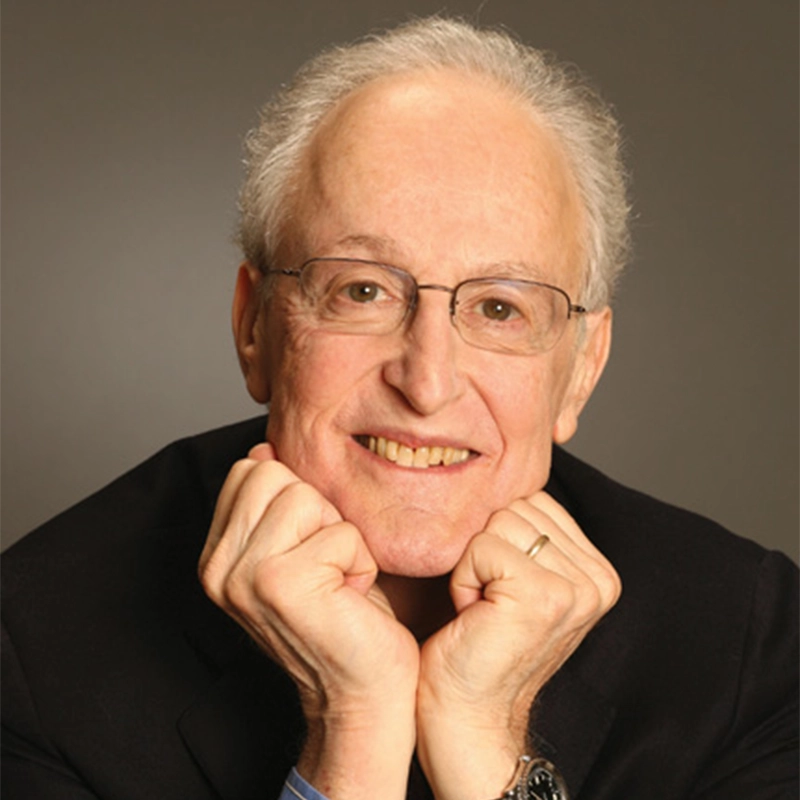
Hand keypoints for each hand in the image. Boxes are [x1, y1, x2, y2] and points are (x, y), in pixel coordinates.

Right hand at [199, 444, 418, 799]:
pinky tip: (348, 598)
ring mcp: (243, 576)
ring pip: (307, 497)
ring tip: (336, 580)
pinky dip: (359, 561)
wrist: (363, 690)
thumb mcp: (302, 546)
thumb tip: (264, 448)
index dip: (297, 500)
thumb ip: (275, 501)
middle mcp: (218, 567)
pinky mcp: (280, 584)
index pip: (251, 469)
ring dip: (340, 537)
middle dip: (318, 513)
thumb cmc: (342, 615)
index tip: (308, 548)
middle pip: (275, 473)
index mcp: (217, 555)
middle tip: (325, 565)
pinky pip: (340, 533)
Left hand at [416, 491, 620, 799]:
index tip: (500, 589)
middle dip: (485, 549)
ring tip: (484, 608)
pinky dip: (463, 578)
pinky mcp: (544, 596)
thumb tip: (518, 475)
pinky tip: (475, 616)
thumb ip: (533, 533)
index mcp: (598, 570)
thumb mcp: (517, 579)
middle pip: (516, 506)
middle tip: (489, 603)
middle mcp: (599, 578)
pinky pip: (481, 546)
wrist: (465, 714)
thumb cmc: (477, 641)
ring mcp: (577, 588)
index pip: (534, 500)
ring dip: (472, 563)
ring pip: (498, 521)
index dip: (498, 538)